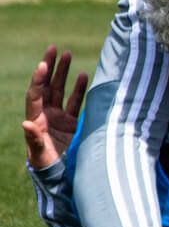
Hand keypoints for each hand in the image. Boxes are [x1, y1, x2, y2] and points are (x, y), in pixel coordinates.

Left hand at [22, 45, 87, 170]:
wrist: (60, 177)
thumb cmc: (47, 167)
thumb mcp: (39, 154)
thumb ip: (34, 138)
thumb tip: (26, 122)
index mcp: (36, 120)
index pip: (36, 94)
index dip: (39, 79)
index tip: (43, 63)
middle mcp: (46, 115)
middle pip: (47, 86)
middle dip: (50, 68)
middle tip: (53, 49)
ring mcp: (59, 118)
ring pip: (61, 90)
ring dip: (64, 73)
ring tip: (68, 55)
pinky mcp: (72, 123)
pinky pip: (76, 102)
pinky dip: (79, 88)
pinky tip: (84, 75)